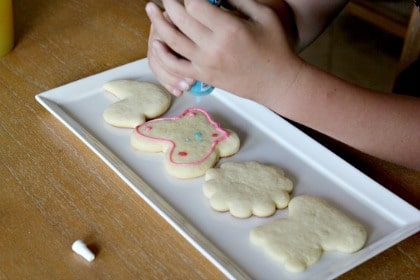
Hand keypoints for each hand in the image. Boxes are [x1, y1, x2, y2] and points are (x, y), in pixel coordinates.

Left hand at [146, 0, 302, 101]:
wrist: (277, 81)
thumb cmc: (276, 46)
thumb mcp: (263, 15)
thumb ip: (238, 0)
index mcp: (229, 29)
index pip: (195, 4)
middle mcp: (214, 47)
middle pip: (180, 19)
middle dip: (170, 2)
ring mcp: (206, 64)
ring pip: (172, 41)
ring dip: (158, 23)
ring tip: (152, 9)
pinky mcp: (204, 76)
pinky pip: (176, 66)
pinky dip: (163, 55)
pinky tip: (156, 43)